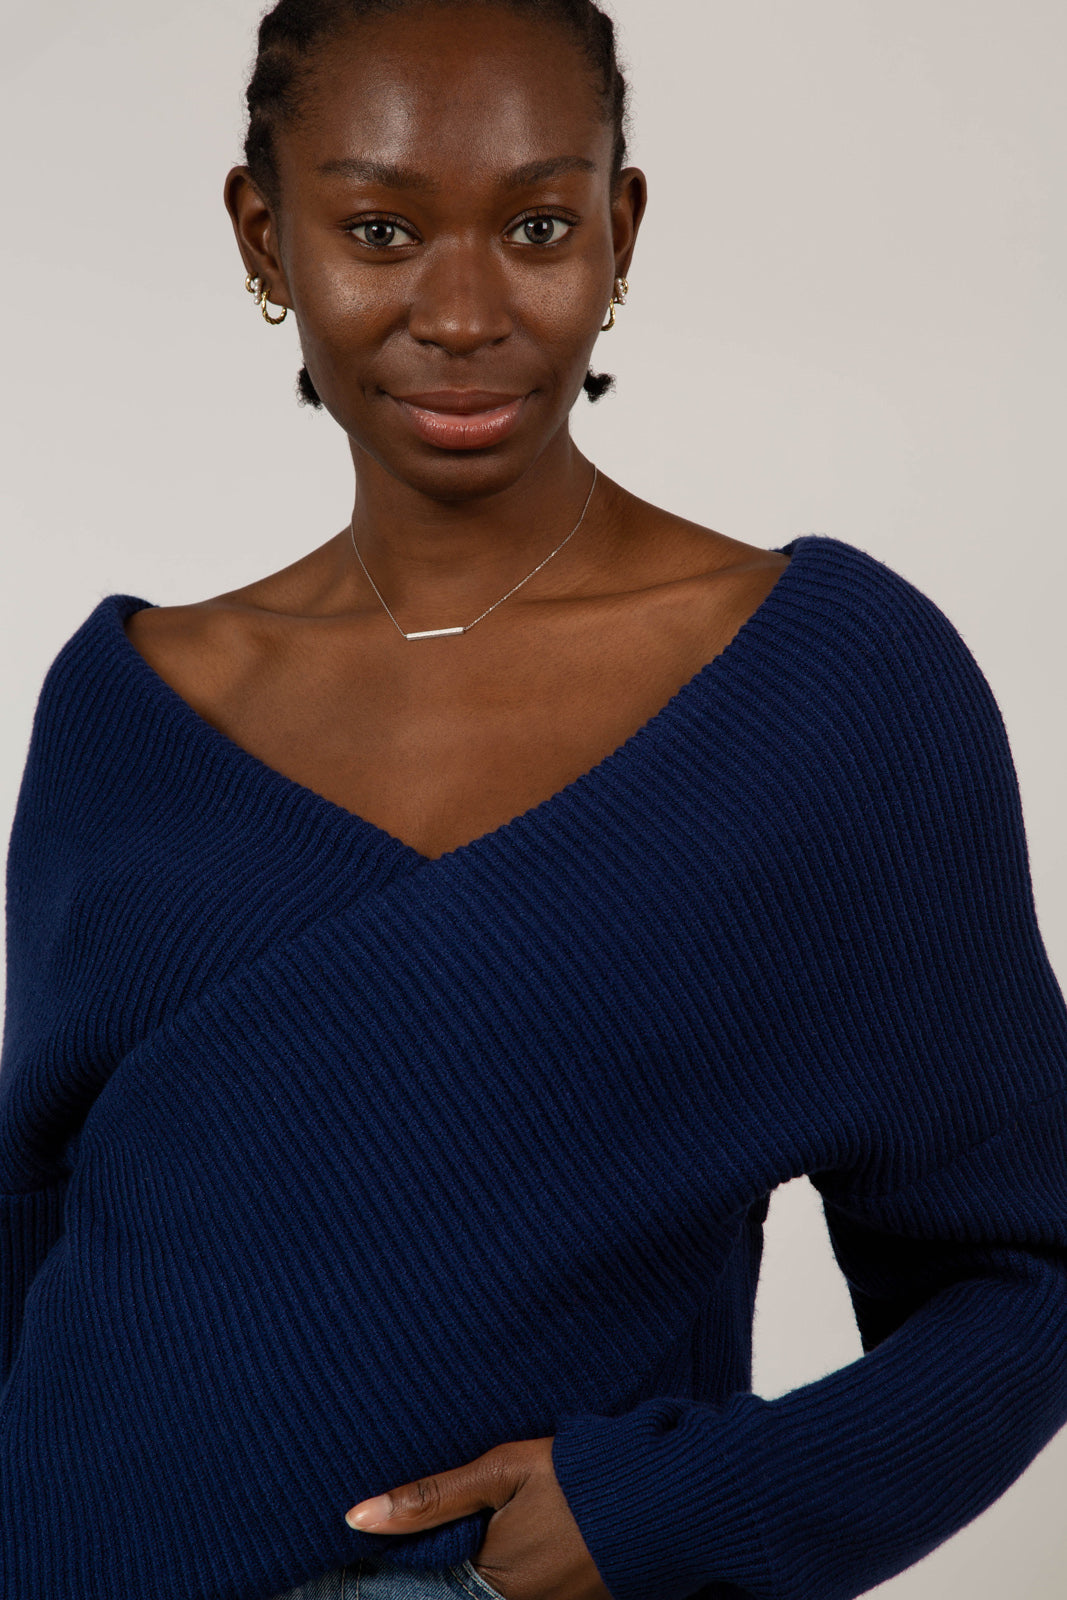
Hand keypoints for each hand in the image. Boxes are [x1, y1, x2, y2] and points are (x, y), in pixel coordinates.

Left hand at [344, 1435, 611, 1599]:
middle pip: (472, 1590)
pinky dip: (526, 1572)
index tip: (412, 1540)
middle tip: (460, 1529)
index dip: (419, 1561)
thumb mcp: (501, 1471)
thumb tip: (356, 1519)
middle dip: (460, 1562)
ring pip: (504, 1591)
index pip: (433, 1586)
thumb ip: (431, 1498)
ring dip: (494, 1566)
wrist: (668, 1496)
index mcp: (495, 1585)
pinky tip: (542, 1537)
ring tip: (515, 1526)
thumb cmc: (580, 1477)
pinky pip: (538, 1592)